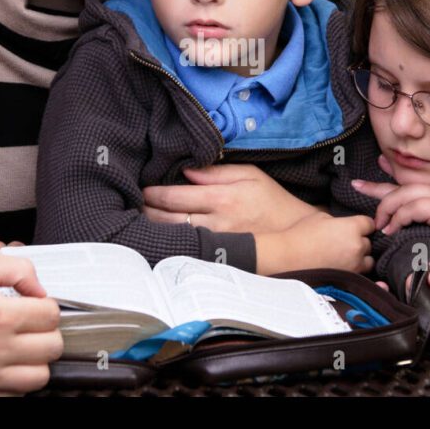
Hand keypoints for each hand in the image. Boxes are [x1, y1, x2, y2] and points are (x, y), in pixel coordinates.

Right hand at [0, 253, 62, 395]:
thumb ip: (19, 269)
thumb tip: (40, 290)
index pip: (51, 315)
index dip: (47, 304)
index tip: (34, 303)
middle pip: (52, 348)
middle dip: (47, 331)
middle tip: (32, 324)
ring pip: (40, 377)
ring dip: (38, 360)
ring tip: (24, 346)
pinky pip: (14, 396)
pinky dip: (17, 381)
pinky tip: (8, 364)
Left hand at [142, 164, 315, 233]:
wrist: (296, 233)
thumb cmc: (272, 200)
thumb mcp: (250, 175)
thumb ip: (217, 172)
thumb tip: (187, 171)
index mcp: (223, 198)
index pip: (175, 196)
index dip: (154, 193)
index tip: (143, 189)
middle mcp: (216, 223)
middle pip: (168, 219)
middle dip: (146, 211)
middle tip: (133, 204)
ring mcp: (217, 243)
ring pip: (174, 237)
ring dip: (153, 229)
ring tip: (139, 220)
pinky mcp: (220, 257)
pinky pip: (187, 250)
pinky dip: (170, 243)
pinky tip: (160, 238)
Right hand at [257, 212, 374, 274]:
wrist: (287, 257)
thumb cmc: (301, 234)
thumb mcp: (321, 217)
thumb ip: (339, 221)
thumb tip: (345, 226)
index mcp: (352, 227)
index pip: (370, 224)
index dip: (363, 224)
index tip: (357, 226)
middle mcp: (357, 246)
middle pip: (369, 243)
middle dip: (360, 241)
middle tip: (344, 241)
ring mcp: (354, 265)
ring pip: (368, 261)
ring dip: (360, 258)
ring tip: (345, 256)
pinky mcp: (348, 278)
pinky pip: (359, 274)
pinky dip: (354, 270)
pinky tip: (342, 266)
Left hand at [351, 157, 429, 245]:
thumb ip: (422, 226)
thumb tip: (399, 230)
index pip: (404, 186)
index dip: (381, 183)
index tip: (359, 180)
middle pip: (399, 187)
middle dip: (375, 188)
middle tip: (357, 188)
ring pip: (404, 194)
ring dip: (387, 209)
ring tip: (379, 225)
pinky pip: (414, 207)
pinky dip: (400, 217)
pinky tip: (393, 229)